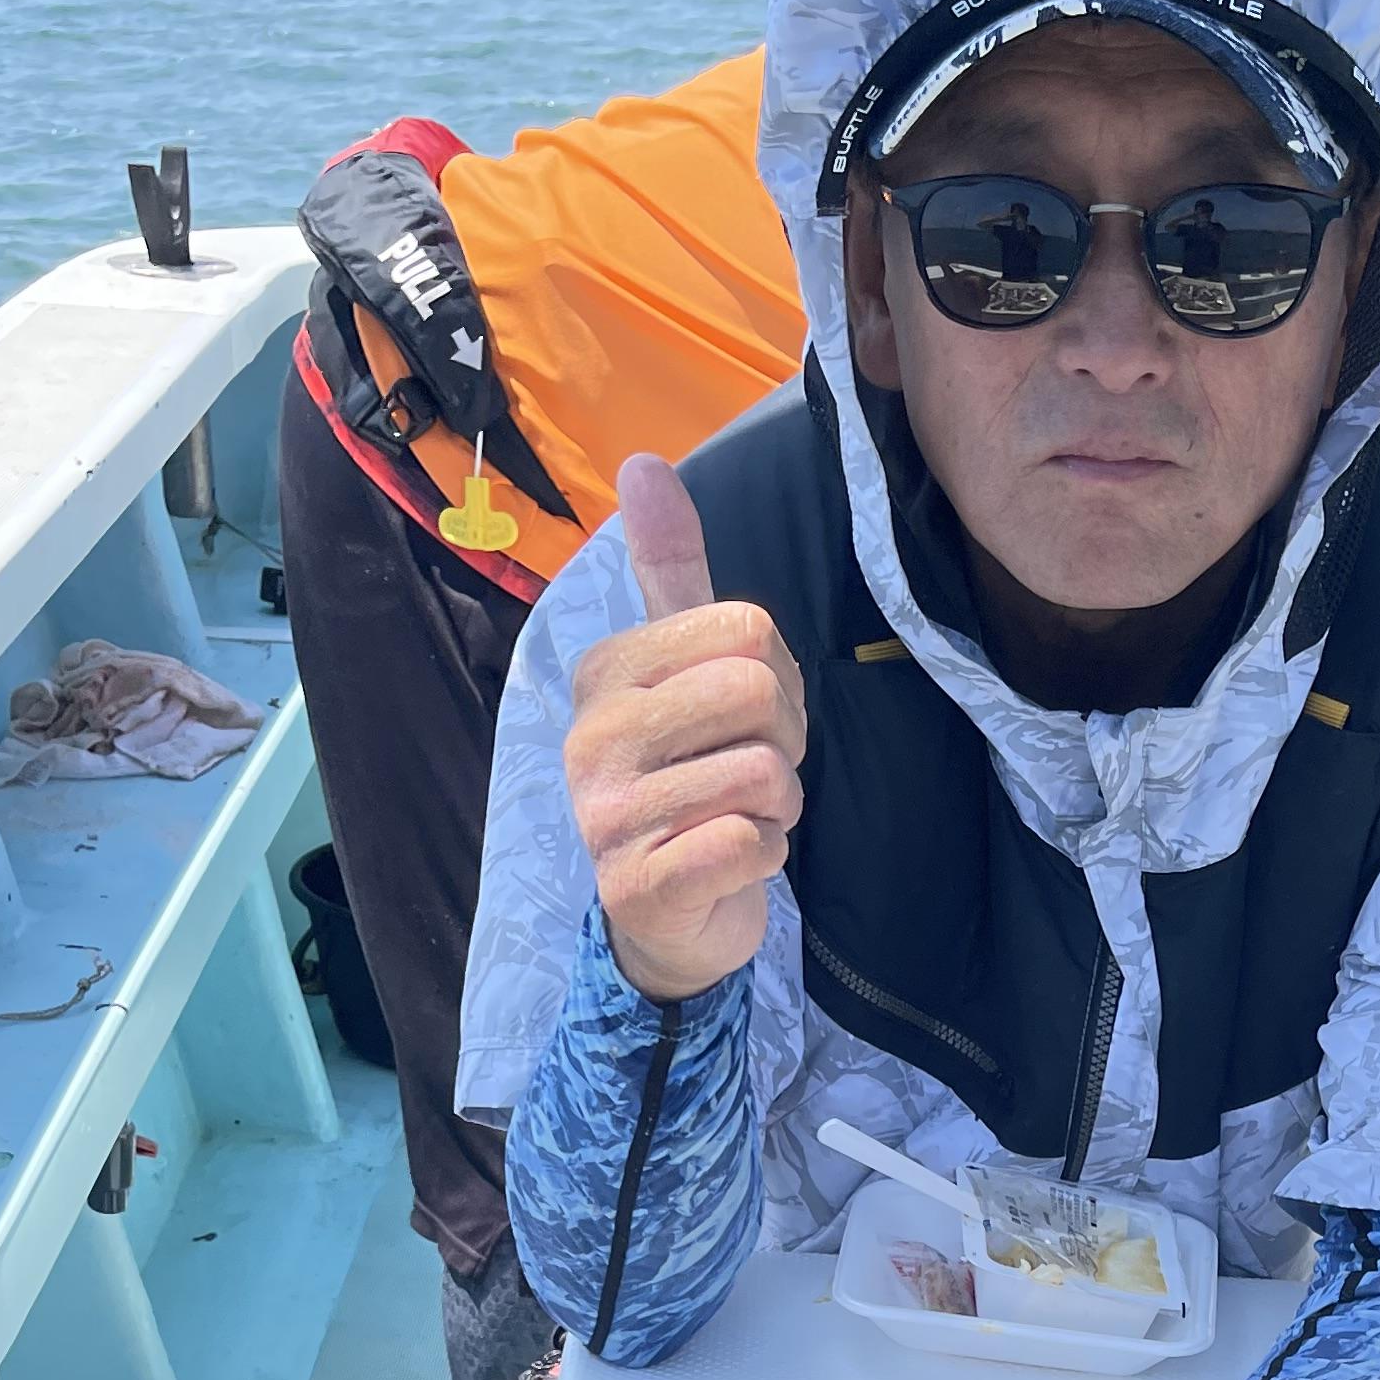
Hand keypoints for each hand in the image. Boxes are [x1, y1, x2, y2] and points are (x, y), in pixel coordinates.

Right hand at [563, 454, 804, 1005]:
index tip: (749, 718)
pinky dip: (764, 857)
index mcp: (606, 669)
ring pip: (764, 773)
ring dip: (777, 805)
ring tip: (736, 818)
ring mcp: (608, 813)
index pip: (750, 629)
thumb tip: (644, 461)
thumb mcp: (681, 667)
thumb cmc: (687, 779)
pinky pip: (749, 842)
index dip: (780, 679)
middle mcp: (594, 734)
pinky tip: (729, 862)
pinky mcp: (639, 883)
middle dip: (785, 740)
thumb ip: (670, 569)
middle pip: (760, 691)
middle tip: (752, 772)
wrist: (665, 918)